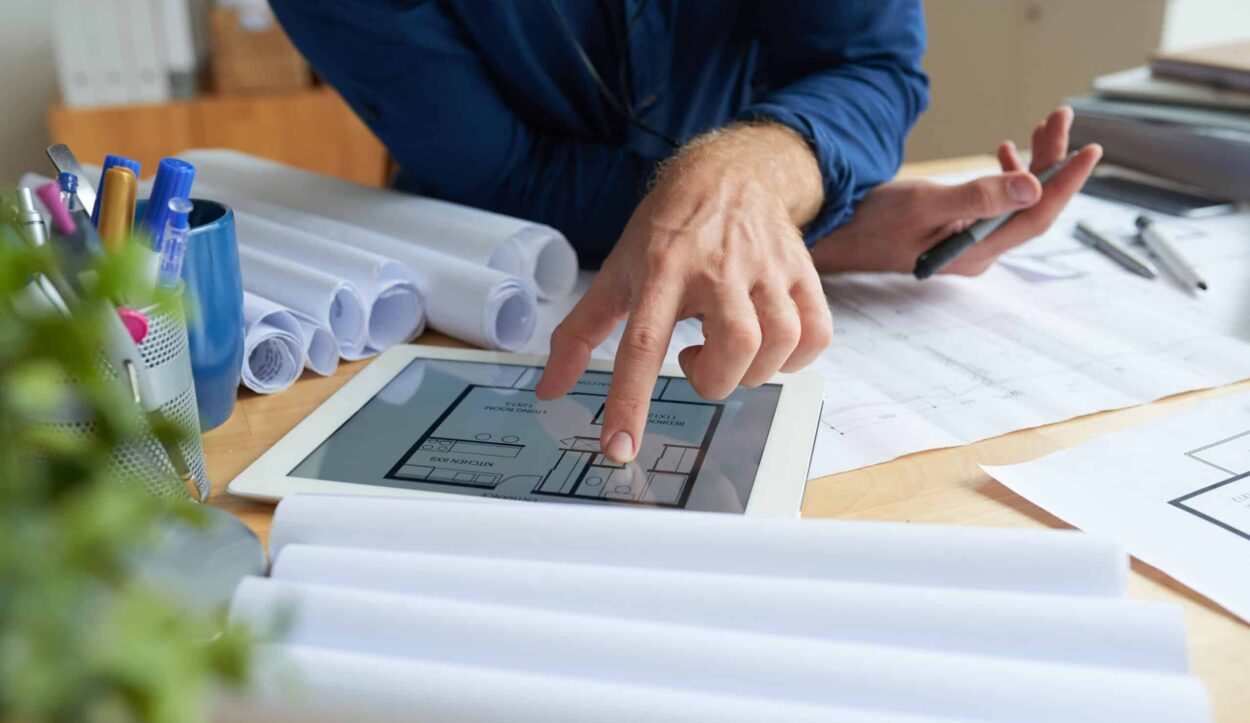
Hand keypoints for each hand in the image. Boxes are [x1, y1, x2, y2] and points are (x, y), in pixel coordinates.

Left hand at [535, 125, 833, 462]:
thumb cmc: (668, 231)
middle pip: (733, 347)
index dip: (630, 402)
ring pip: (778, 342)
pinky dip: (796, 358)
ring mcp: (766, 269)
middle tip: (696, 363)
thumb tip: (549, 389)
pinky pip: (816, 333)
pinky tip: (768, 348)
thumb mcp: (616, 273)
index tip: (619, 448)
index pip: (643, 344)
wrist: (729, 173)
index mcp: (662, 269)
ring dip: (753, 370)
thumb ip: (580, 334)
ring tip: (728, 352)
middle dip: (714, 380)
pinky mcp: (802, 272)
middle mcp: (718, 268)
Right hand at [810, 107, 1101, 275]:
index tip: (1089, 151)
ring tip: (1041, 127)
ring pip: (1016, 201)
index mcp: (976, 251)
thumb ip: (978, 197)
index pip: (1036, 217)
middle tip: (1060, 119)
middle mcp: (979, 251)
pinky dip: (1006, 174)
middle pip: (1030, 206)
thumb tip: (1031, 187)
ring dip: (1031, 164)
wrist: (834, 237)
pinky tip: (1002, 153)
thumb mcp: (924, 204)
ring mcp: (968, 241)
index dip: (1065, 183)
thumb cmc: (870, 223)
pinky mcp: (957, 230)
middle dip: (1050, 161)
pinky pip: (997, 203)